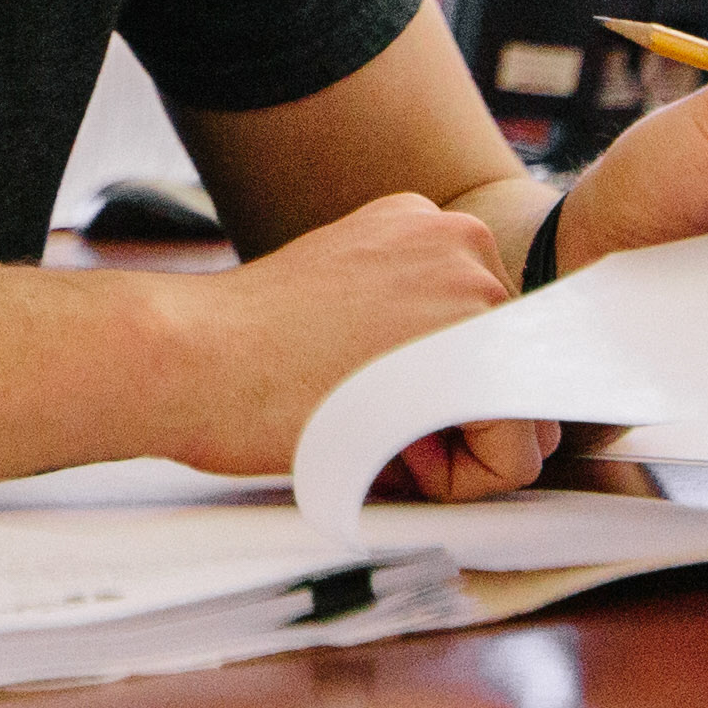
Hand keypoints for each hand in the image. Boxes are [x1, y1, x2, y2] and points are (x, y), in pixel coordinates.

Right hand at [146, 191, 532, 495]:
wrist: (187, 357)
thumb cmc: (239, 353)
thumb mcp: (340, 311)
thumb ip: (410, 338)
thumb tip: (478, 416)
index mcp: (424, 226)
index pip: (482, 337)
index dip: (432, 395)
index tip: (368, 397)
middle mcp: (462, 240)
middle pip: (509, 372)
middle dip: (453, 422)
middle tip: (371, 423)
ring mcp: (476, 288)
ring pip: (520, 417)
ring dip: (457, 451)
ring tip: (376, 434)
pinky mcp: (477, 354)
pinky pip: (515, 455)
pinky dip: (463, 481)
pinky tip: (391, 451)